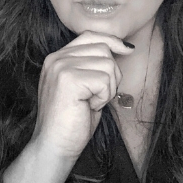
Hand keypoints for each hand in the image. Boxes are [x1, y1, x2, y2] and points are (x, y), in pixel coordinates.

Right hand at [31, 30, 134, 158]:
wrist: (55, 146)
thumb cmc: (72, 121)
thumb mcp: (84, 87)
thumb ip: (93, 66)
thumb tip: (122, 48)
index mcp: (57, 58)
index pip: (90, 36)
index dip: (112, 41)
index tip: (128, 50)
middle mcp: (57, 58)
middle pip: (103, 48)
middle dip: (111, 74)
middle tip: (98, 96)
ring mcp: (61, 67)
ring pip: (107, 64)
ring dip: (108, 88)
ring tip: (91, 102)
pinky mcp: (69, 79)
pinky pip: (105, 80)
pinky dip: (104, 97)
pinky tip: (89, 107)